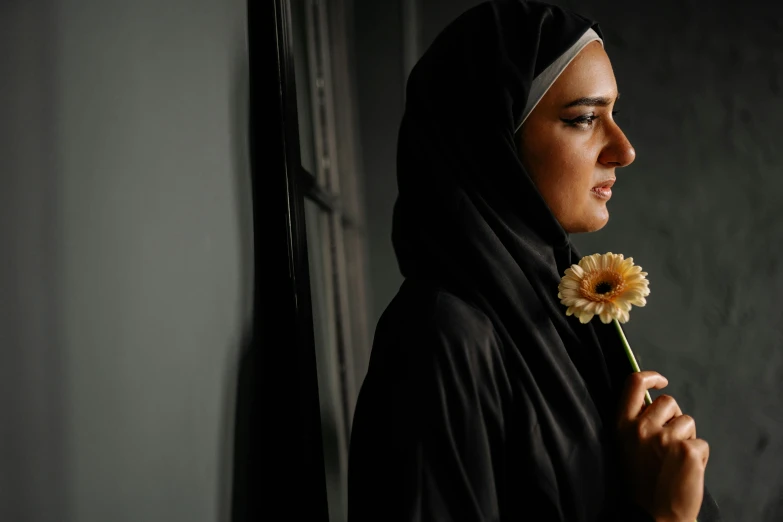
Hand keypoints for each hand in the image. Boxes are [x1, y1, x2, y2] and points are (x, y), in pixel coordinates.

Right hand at [616, 371, 708, 521]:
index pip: (633, 383)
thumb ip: (636, 421)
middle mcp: (641, 428)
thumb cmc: (643, 480)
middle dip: (674, 418)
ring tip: (675, 460)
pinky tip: (687, 470)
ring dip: (687, 437)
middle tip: (668, 442)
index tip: (661, 382)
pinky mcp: (687, 450)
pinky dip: (699, 455)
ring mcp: (664, 438)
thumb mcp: (627, 445)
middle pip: (669, 402)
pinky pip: (702, 442)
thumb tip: (652, 400)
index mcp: (622, 424)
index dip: (650, 376)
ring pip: (688, 421)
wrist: (655, 514)